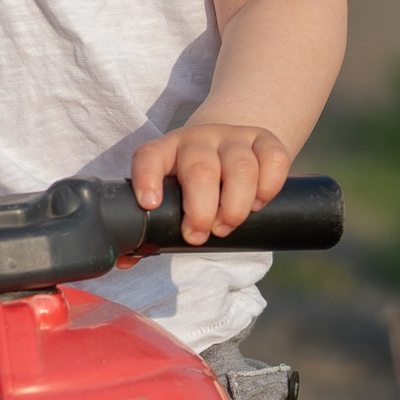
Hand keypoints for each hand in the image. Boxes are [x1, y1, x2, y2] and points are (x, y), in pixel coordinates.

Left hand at [130, 122, 292, 246]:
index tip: (150, 204)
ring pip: (240, 167)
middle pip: (200, 170)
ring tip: (227, 225)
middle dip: (201, 210)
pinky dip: (269, 187)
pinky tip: (258, 203)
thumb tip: (126, 261)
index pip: (149, 156)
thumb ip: (152, 224)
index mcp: (166, 151)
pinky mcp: (264, 139)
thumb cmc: (192, 181)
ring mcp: (232, 137)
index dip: (147, 178)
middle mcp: (197, 139)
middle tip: (200, 234)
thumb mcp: (171, 193)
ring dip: (235, 205)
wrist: (228, 143)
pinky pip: (274, 159)